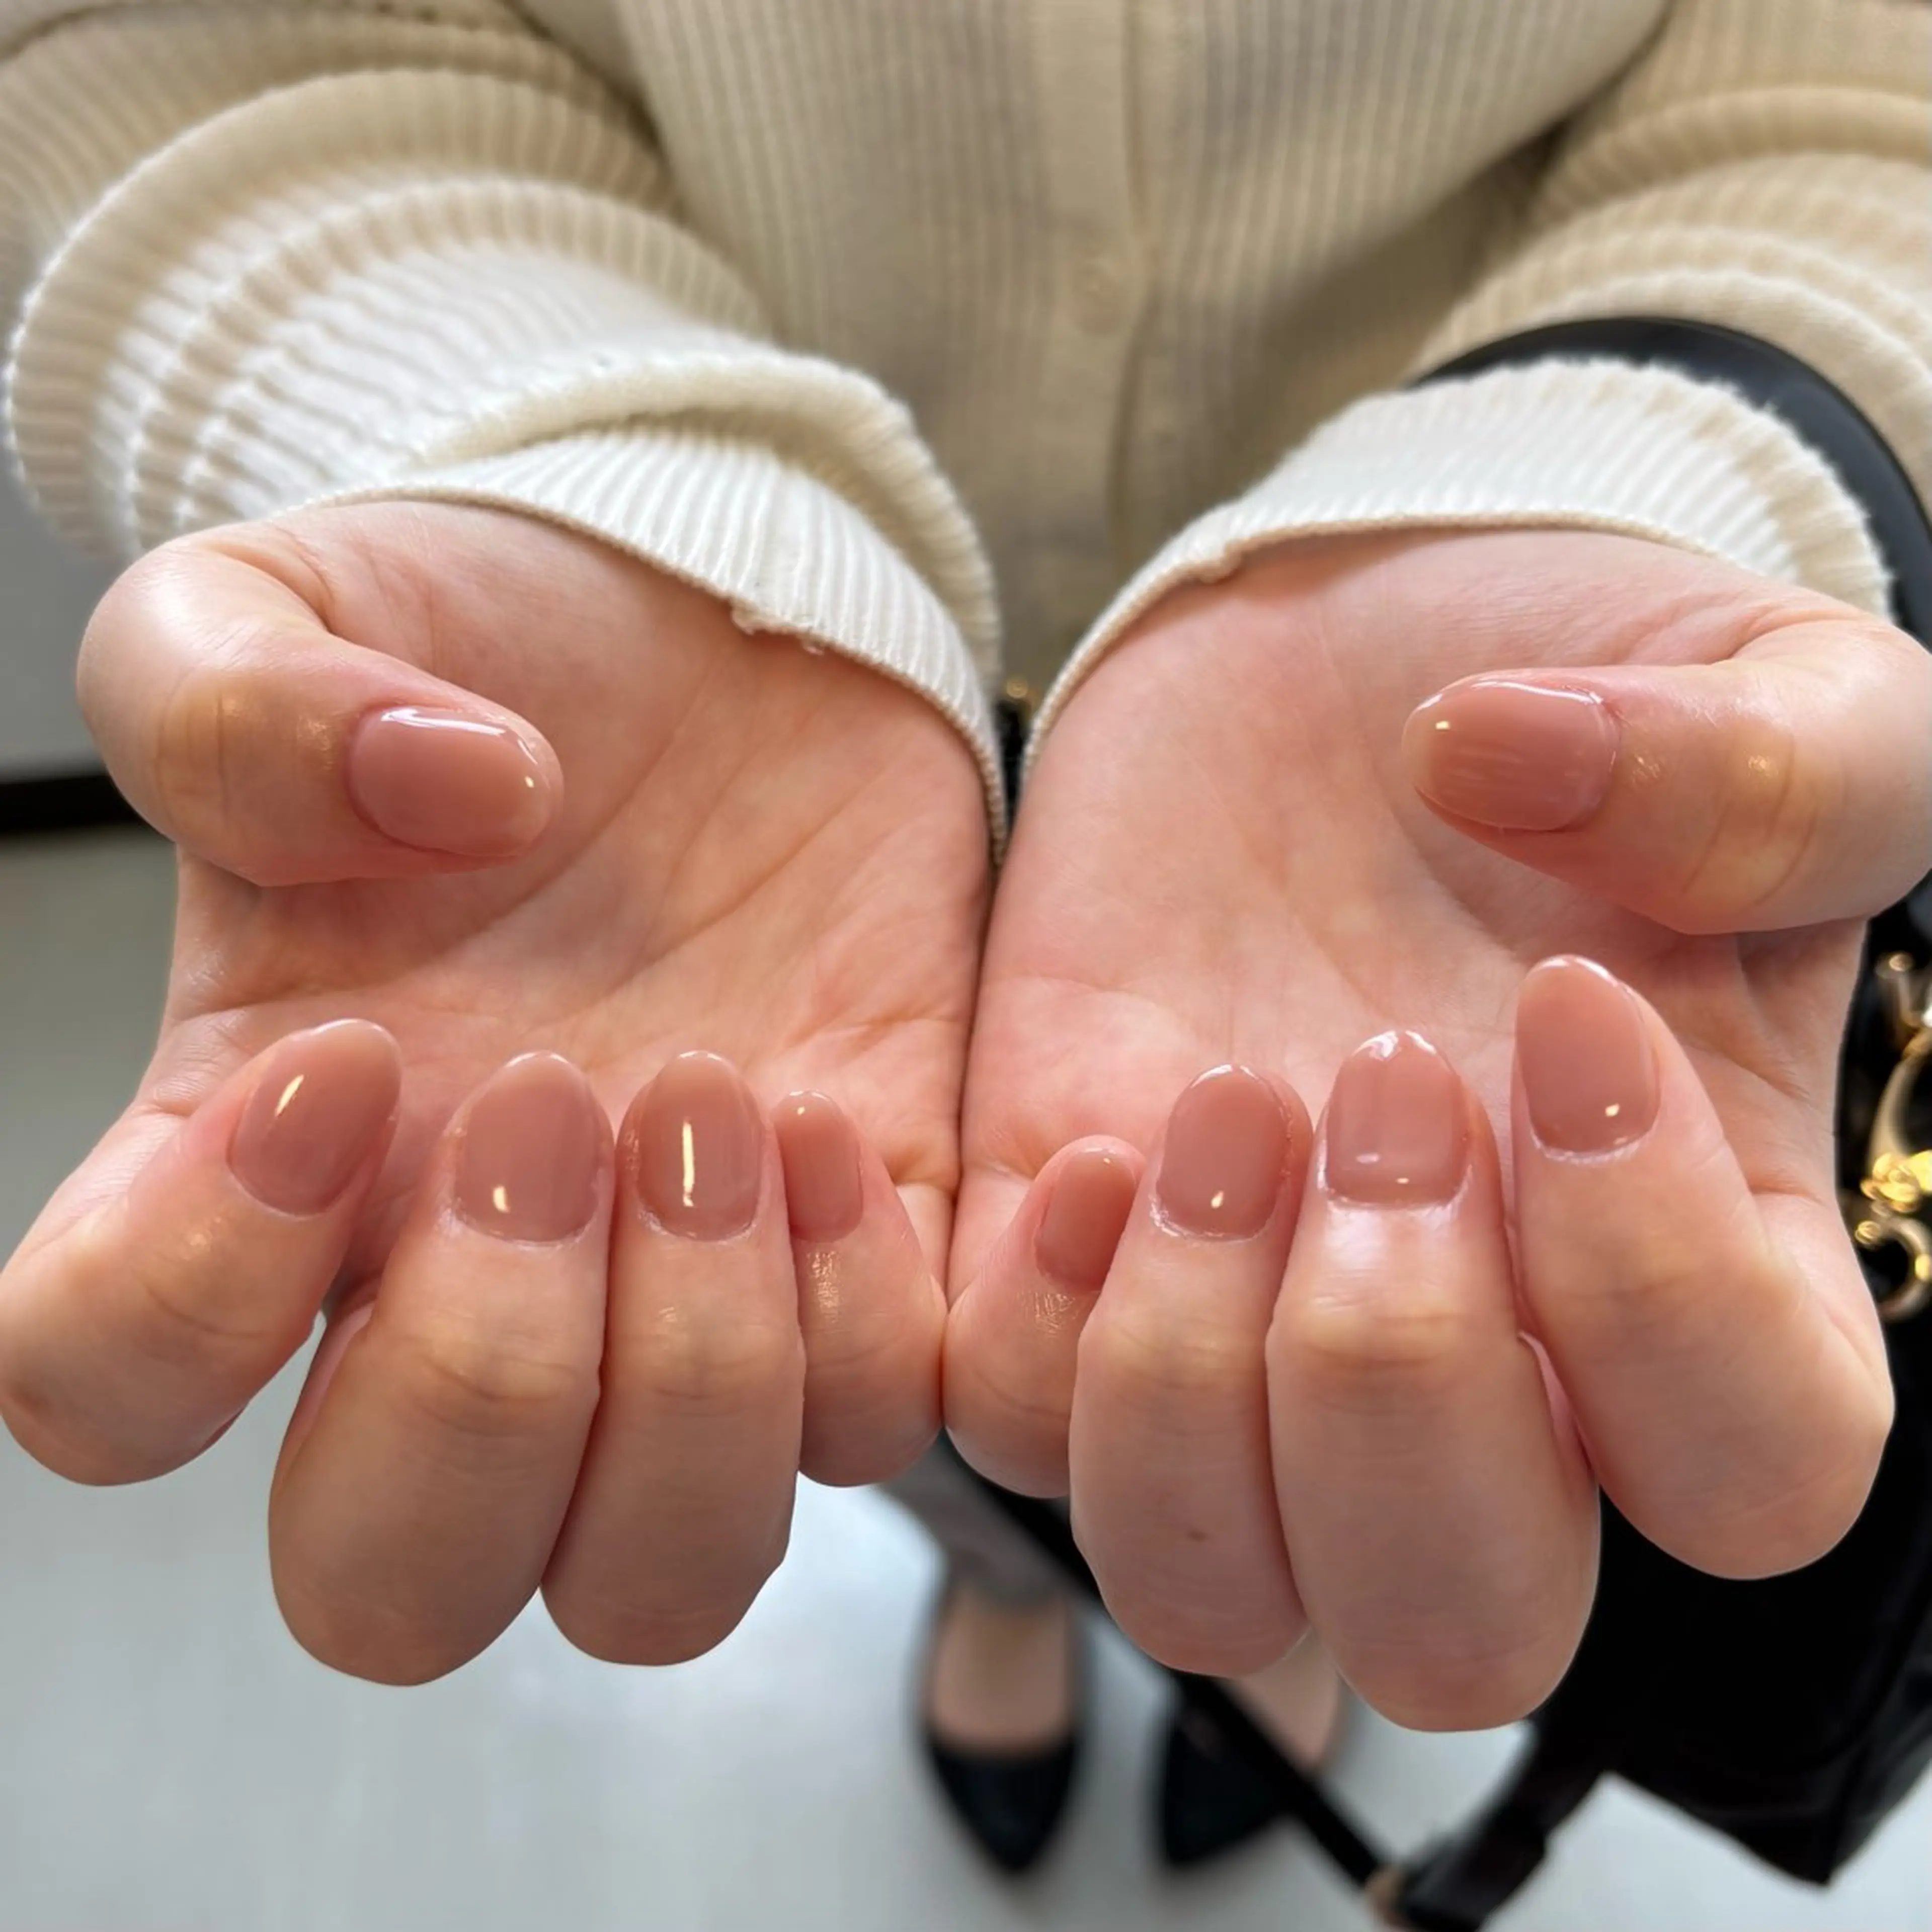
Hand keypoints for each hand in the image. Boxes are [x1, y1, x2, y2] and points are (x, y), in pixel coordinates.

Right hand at [0, 502, 987, 1680]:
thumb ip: (239, 699)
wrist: (713, 640)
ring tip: (721, 1106)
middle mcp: (450, 1285)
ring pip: (659, 1572)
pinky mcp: (858, 1250)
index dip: (190, 1291)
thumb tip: (439, 802)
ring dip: (696, 1381)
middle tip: (549, 1109)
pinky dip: (871, 1314)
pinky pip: (883, 1421)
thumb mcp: (286, 605)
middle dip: (482, 1397)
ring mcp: (664, 1301)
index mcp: (256, 1166)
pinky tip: (837, 1112)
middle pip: (401, 1583)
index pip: (109, 1391)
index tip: (339, 1063)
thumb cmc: (487, 644)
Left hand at [947, 528, 1930, 1726]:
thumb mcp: (1776, 686)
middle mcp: (1476, 1355)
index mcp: (1699, 1263)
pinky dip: (1026, 1329)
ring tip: (1217, 1107)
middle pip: (1452, 1624)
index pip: (1750, 1475)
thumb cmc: (1588, 684)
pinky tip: (1084, 1142)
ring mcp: (1247, 1326)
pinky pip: (1004, 1423)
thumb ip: (1772, 771)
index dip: (1663, 1295)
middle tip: (1380, 1085)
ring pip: (1202, 1587)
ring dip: (1188, 1384)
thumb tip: (1510, 772)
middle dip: (1396, 1384)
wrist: (1360, 648)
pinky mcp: (1056, 1251)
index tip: (1570, 1017)